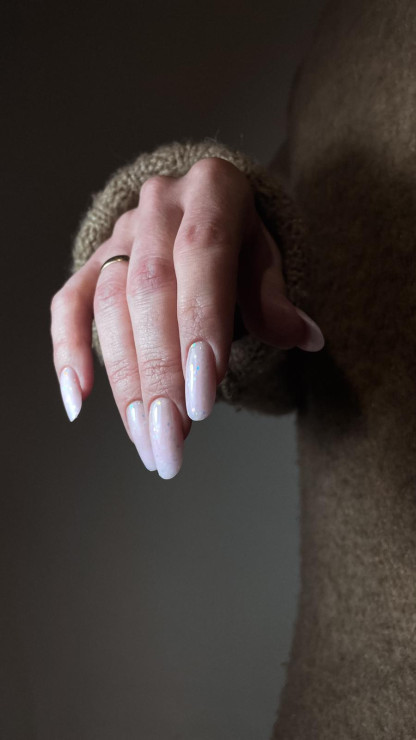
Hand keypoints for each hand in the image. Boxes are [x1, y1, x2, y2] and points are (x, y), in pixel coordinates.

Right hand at [50, 157, 323, 478]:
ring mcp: (120, 234)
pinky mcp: (92, 261)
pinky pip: (68, 304)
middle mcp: (159, 205)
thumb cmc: (242, 241)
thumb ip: (276, 298)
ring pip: (110, 308)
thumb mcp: (268, 258)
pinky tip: (78, 401)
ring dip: (126, 381)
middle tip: (170, 439)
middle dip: (159, 375)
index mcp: (212, 191)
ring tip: (146, 439)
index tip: (201, 398)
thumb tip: (306, 338)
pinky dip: (68, 352)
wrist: (202, 208)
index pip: (203, 257)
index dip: (200, 327)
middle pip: (149, 293)